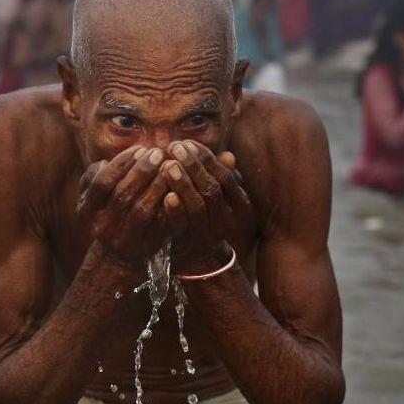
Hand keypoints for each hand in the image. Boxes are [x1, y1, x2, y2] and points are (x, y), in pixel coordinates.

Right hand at [78, 146, 169, 265]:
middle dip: (142, 171)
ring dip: (157, 186)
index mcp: (87, 211)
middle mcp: (102, 227)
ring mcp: (123, 239)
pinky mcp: (145, 247)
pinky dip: (169, 205)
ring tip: (170, 166)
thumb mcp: (92, 198)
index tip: (139, 149)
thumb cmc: (108, 214)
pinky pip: (159, 224)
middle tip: (158, 153)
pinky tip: (178, 187)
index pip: (102, 183)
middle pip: (122, 195)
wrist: (117, 256)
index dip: (121, 164)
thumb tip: (103, 163)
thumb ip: (93, 177)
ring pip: (142, 210)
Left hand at [161, 140, 251, 273]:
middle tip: (175, 147)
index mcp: (238, 206)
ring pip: (198, 206)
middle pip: (211, 189)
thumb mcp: (219, 200)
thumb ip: (220, 177)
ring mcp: (206, 234)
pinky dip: (174, 210)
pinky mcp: (186, 244)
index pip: (224, 176)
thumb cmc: (207, 220)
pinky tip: (166, 195)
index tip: (188, 143)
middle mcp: (225, 220)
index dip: (206, 158)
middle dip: (193, 166)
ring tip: (168, 165)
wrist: (199, 260)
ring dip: (183, 184)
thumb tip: (228, 155)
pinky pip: (181, 226)